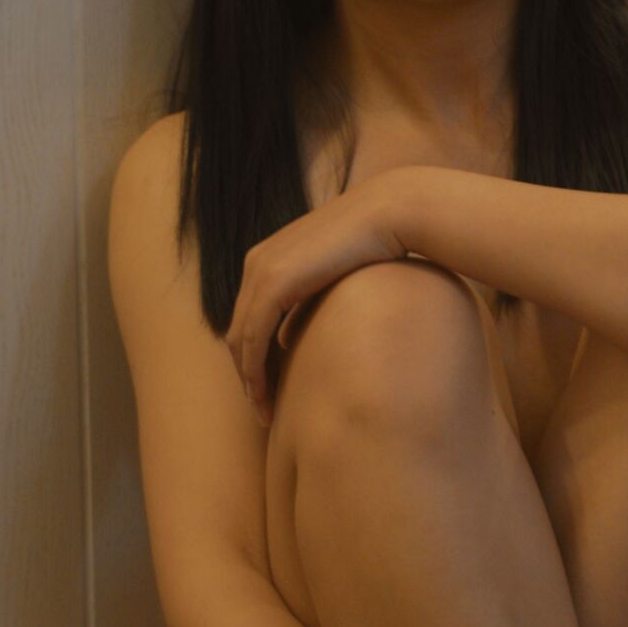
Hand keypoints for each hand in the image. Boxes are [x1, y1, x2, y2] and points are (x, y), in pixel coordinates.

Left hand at [226, 173, 414, 422]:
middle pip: (238, 332)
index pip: (249, 319)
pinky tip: (265, 396)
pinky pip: (253, 338)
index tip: (268, 390)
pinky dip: (255, 371)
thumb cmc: (374, 243)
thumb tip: (290, 339)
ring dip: (249, 380)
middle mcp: (256, 263)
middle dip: (247, 375)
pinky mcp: (273, 282)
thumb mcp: (333, 275)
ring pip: (240, 340)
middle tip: (262, 410)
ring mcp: (261, 271)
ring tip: (263, 413)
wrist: (388, 214)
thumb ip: (307, 302)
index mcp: (268, 258)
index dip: (254, 357)